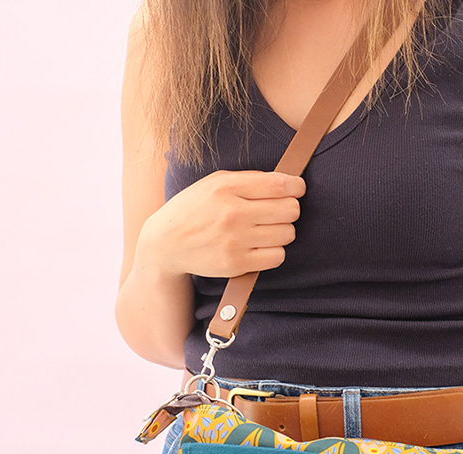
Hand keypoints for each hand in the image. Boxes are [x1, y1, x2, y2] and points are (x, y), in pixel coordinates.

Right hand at [139, 170, 305, 279]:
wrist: (166, 243)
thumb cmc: (194, 209)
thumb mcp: (213, 183)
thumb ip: (248, 180)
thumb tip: (285, 182)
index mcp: (227, 187)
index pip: (279, 185)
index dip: (296, 187)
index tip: (297, 189)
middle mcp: (233, 214)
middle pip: (289, 211)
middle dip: (290, 210)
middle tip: (279, 212)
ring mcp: (236, 241)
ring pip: (287, 234)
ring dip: (283, 232)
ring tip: (268, 230)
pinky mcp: (237, 264)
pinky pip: (277, 257)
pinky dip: (275, 252)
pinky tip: (262, 246)